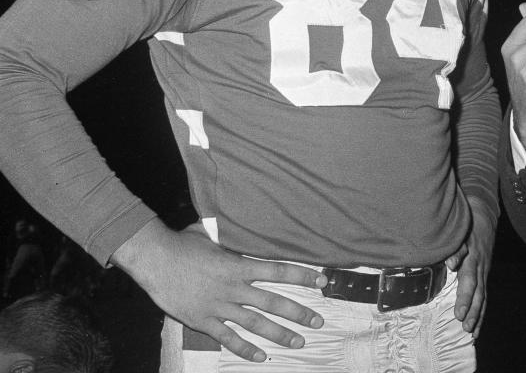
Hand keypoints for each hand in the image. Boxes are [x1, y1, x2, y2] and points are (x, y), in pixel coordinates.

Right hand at [112, 220, 326, 361]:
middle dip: (299, 312)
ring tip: (299, 341)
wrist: (154, 260)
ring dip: (279, 334)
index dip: (302, 276)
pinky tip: (261, 356)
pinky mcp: (203, 321)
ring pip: (255, 324)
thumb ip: (231, 232)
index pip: (279, 271)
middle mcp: (233, 288)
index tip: (321, 281)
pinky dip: (245, 349)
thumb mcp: (212, 232)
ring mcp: (219, 307)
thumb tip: (243, 218)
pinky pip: (228, 338)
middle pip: (273, 302)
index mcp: (239, 265)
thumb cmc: (183, 243)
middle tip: (318, 320)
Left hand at [445, 197, 495, 335]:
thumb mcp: (460, 231)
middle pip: (477, 293)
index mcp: (473, 257)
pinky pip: (484, 295)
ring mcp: (484, 271)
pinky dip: (481, 311)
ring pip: (482, 296)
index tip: (459, 314)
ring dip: (477, 314)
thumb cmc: (467, 224)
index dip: (464, 298)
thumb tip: (451, 263)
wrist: (482, 215)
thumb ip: (456, 248)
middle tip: (465, 327)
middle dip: (471, 311)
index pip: (469, 281)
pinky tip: (477, 327)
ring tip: (471, 332)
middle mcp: (480, 266)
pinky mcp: (484, 274)